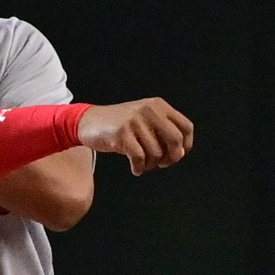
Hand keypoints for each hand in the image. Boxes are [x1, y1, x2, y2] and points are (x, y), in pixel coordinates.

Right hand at [76, 98, 193, 174]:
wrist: (88, 121)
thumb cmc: (118, 125)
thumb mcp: (144, 119)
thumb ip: (162, 131)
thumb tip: (180, 153)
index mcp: (158, 106)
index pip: (186, 127)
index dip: (186, 145)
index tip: (177, 155)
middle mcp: (150, 110)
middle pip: (175, 140)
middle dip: (171, 157)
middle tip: (161, 164)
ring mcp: (135, 121)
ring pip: (156, 152)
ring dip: (151, 165)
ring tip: (143, 164)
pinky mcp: (122, 133)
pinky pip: (139, 158)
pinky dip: (139, 168)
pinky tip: (135, 168)